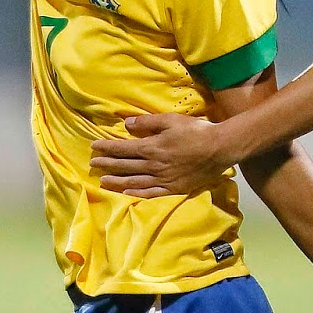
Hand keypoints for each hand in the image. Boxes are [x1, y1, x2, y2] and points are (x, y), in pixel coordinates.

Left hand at [92, 113, 236, 197]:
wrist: (219, 148)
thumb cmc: (195, 131)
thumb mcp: (171, 120)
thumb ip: (148, 122)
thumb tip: (127, 124)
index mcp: (152, 147)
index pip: (123, 148)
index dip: (107, 148)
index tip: (94, 147)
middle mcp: (154, 165)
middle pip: (125, 166)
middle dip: (107, 164)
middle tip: (93, 165)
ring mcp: (163, 179)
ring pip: (134, 181)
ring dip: (116, 181)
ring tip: (103, 181)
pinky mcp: (174, 188)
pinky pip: (151, 193)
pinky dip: (137, 193)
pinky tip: (127, 193)